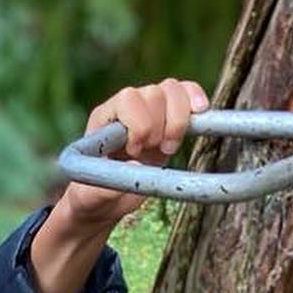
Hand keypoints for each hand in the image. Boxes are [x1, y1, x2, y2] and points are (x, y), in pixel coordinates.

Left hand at [62, 78, 209, 229]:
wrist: (106, 202)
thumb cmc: (93, 197)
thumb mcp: (92, 198)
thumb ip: (108, 186)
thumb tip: (138, 165)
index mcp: (104, 118)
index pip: (127, 99)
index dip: (139, 123)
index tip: (135, 152)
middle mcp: (127, 108)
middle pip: (154, 93)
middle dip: (159, 126)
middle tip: (151, 153)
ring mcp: (149, 110)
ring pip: (173, 90)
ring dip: (178, 120)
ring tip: (168, 149)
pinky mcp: (169, 118)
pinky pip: (187, 93)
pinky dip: (195, 99)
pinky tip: (200, 114)